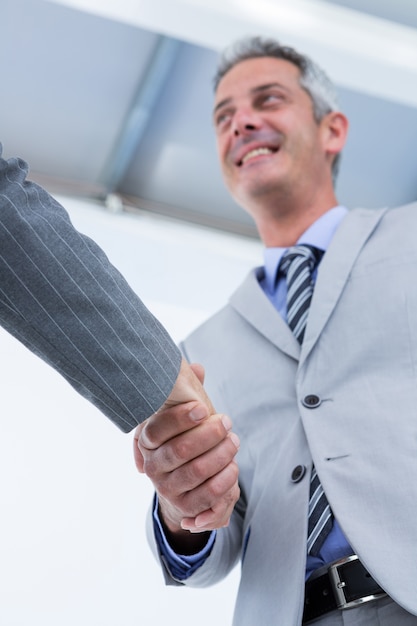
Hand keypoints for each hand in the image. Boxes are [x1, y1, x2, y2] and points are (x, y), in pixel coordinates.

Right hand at [133, 365, 239, 548]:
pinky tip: (233, 466)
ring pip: (198, 471)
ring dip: (222, 454)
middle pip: (181, 450)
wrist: (183, 484)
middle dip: (210, 434)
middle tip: (227, 422)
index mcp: (147, 440)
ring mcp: (166, 488)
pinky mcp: (184, 507)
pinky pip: (208, 495)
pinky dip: (225, 479)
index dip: (180, 418)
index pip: (157, 429)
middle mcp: (152, 465)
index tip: (203, 408)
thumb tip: (197, 368)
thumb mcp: (182, 415)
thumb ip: (187, 390)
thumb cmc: (184, 439)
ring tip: (234, 441)